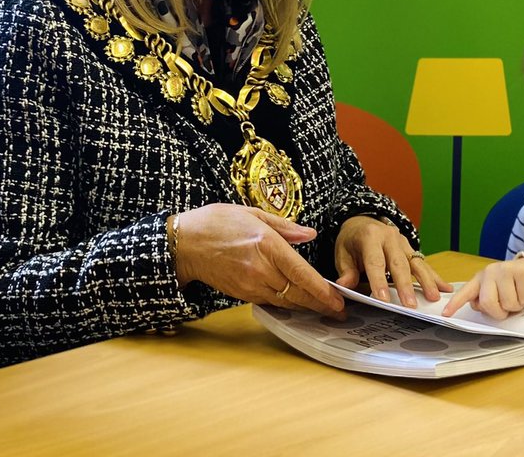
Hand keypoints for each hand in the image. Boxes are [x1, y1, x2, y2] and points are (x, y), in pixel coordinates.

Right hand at [172, 204, 343, 314]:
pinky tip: (296, 301)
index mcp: (265, 244)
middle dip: (320, 303)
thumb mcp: (252, 213)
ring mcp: (250, 284)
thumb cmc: (216, 222)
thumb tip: (309, 234)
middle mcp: (260, 268)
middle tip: (338, 310)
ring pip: (286, 301)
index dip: (322, 291)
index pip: (301, 274)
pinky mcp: (242, 294)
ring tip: (323, 307)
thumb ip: (284, 227)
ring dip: (305, 305)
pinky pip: (271, 301)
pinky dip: (286, 303)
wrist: (185, 243)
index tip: (338, 300)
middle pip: (297, 293)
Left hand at [332, 215, 449, 307]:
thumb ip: (346, 270)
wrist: (361, 221)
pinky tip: (445, 288)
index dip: (378, 281)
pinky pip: (423, 263)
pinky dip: (434, 277)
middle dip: (405, 285)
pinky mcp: (411, 249)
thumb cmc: (352, 241)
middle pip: (399, 263)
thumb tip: (345, 285)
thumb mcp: (342, 252)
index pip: (375, 261)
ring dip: (426, 281)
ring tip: (434, 298)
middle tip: (410, 304)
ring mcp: (403, 242)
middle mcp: (389, 237)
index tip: (383, 299)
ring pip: (416, 262)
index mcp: (370, 236)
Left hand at [442, 255, 523, 319]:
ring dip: (516, 305)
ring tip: (518, 295)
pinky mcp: (521, 272)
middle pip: (488, 303)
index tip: (446, 314)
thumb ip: (485, 299)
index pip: (465, 292)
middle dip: (500, 312)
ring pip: (508, 303)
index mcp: (480, 279)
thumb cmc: (514, 284)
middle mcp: (490, 272)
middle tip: (507, 307)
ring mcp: (505, 270)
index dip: (455, 304)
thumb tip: (478, 306)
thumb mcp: (497, 292)